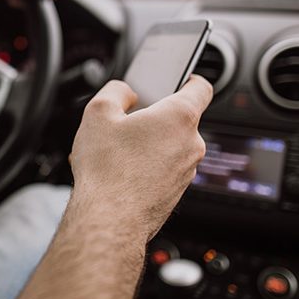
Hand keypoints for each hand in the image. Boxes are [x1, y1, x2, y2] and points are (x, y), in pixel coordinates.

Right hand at [69, 76, 212, 239]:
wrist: (109, 219)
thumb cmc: (106, 170)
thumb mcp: (98, 113)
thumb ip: (116, 91)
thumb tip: (125, 93)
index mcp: (179, 117)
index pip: (201, 87)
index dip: (187, 78)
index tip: (176, 80)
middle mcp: (191, 144)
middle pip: (180, 119)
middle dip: (154, 117)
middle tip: (126, 122)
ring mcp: (187, 171)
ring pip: (171, 146)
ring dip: (149, 143)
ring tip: (118, 151)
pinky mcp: (176, 192)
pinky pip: (165, 168)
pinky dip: (148, 166)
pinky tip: (122, 172)